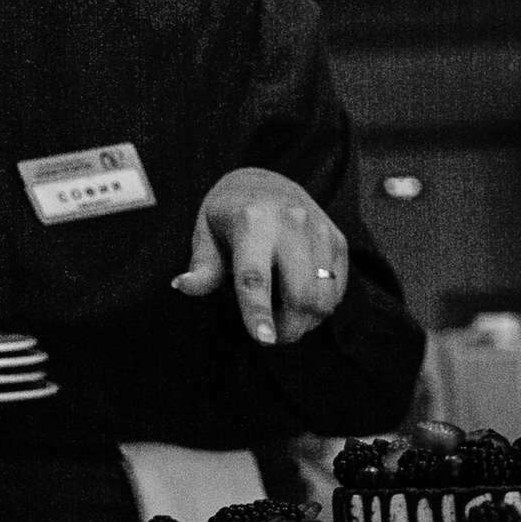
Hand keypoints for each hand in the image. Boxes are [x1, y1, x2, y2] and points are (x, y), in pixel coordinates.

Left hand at [173, 167, 347, 345]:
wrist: (269, 182)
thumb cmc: (230, 215)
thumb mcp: (206, 233)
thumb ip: (202, 266)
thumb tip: (183, 286)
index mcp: (251, 221)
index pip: (255, 276)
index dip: (259, 311)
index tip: (264, 339)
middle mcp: (290, 223)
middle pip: (300, 295)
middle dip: (288, 327)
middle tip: (272, 334)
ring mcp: (319, 231)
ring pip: (323, 298)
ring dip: (307, 321)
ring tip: (288, 317)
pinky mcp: (338, 241)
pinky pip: (337, 291)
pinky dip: (322, 307)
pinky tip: (303, 301)